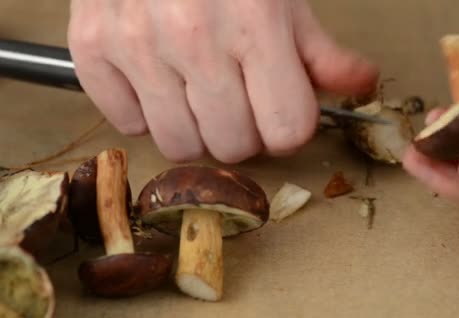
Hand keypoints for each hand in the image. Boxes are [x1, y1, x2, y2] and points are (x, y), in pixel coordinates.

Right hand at [67, 0, 377, 162]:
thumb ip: (320, 50)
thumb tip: (361, 84)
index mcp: (255, 24)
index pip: (286, 130)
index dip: (287, 124)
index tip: (279, 107)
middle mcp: (193, 39)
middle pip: (234, 146)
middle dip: (244, 129)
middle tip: (236, 94)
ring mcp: (137, 45)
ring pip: (180, 146)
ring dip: (195, 128)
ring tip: (195, 87)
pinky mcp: (92, 48)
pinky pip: (127, 124)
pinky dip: (144, 111)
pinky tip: (156, 78)